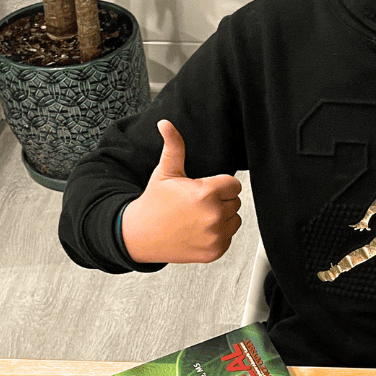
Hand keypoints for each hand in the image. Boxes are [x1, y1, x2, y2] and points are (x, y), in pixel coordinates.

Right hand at [120, 120, 242, 263]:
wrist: (140, 235)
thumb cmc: (154, 203)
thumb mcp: (165, 172)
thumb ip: (174, 147)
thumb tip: (166, 124)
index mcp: (206, 193)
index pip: (234, 185)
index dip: (219, 185)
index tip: (204, 188)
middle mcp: (214, 216)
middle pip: (235, 202)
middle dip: (220, 200)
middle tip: (197, 203)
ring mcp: (215, 236)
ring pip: (234, 220)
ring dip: (222, 218)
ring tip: (198, 216)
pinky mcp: (215, 251)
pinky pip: (228, 238)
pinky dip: (218, 235)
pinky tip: (198, 230)